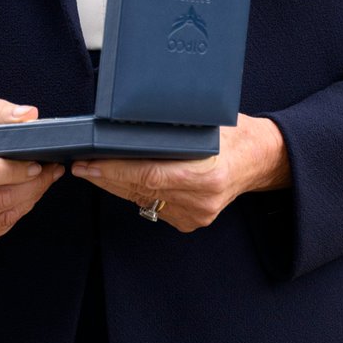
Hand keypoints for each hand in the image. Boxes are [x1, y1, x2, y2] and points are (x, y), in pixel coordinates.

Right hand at [0, 100, 63, 249]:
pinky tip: (29, 194)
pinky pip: (0, 229)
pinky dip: (20, 212)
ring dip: (31, 199)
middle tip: (51, 170)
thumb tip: (30, 115)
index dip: (10, 171)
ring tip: (45, 179)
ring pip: (3, 218)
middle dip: (31, 186)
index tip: (35, 163)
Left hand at [70, 114, 290, 231]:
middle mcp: (200, 201)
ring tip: (92, 169)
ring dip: (115, 186)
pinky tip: (117, 180)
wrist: (262, 159)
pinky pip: (153, 206)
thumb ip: (174, 129)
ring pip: (143, 200)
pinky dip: (133, 192)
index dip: (114, 171)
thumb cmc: (236, 132)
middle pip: (140, 190)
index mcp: (207, 175)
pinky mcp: (191, 221)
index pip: (148, 175)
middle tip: (80, 164)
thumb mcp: (208, 122)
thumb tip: (131, 121)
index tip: (88, 163)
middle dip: (106, 177)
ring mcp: (196, 215)